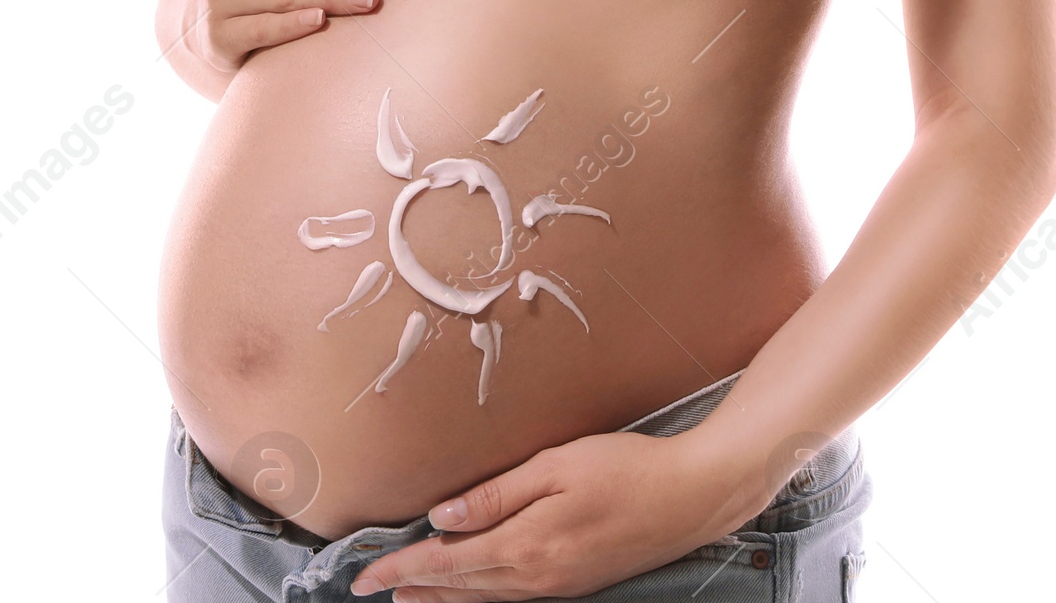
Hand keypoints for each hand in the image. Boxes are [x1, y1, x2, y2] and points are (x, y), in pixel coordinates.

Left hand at [349, 429, 741, 601]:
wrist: (690, 497)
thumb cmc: (626, 469)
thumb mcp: (557, 466)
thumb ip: (498, 493)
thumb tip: (443, 518)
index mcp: (528, 545)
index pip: (450, 562)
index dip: (404, 568)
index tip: (365, 576)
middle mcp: (539, 576)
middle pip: (463, 587)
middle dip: (416, 587)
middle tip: (373, 589)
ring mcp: (559, 584)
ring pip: (487, 596)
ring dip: (445, 595)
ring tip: (410, 594)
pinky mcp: (576, 581)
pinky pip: (513, 595)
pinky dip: (480, 594)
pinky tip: (474, 587)